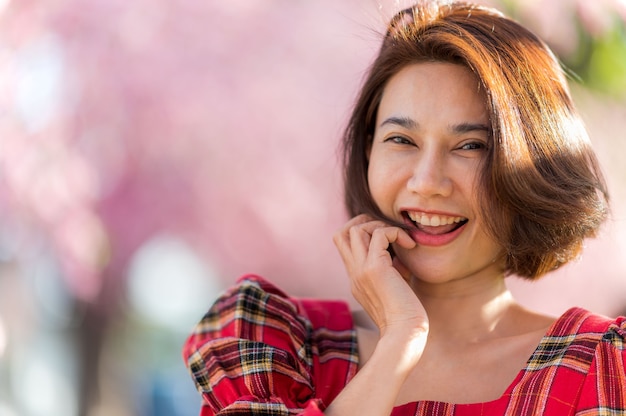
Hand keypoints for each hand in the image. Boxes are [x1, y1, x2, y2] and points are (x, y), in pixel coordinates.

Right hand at [333, 214, 428, 336]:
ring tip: (400, 238)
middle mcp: (354, 273)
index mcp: (356, 279)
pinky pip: (379, 233)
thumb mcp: (393, 290)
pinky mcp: (374, 269)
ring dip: (380, 225)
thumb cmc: (406, 317)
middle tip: (388, 231)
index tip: (385, 239)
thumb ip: (390, 273)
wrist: (404, 334)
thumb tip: (399, 258)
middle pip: (342, 233)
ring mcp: (361, 270)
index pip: (344, 245)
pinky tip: (410, 244)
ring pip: (355, 229)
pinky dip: (395, 232)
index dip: (361, 233)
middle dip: (365, 222)